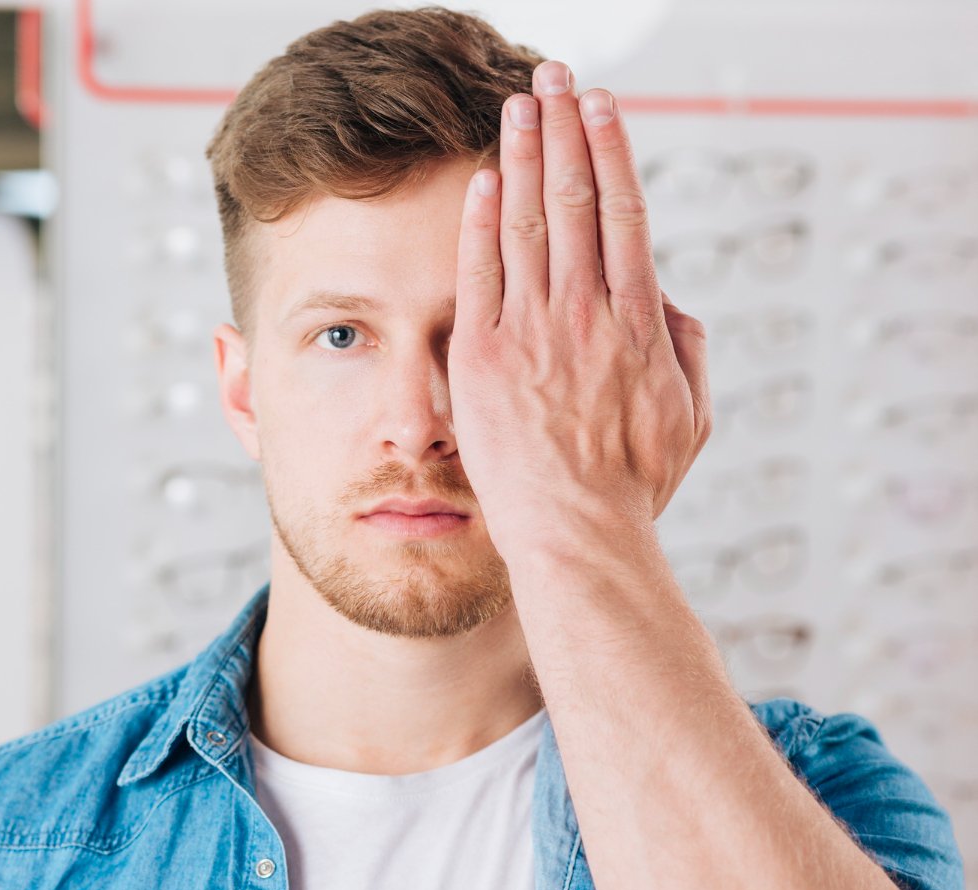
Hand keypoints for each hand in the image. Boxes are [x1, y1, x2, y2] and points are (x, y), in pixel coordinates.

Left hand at [449, 59, 712, 559]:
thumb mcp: (691, 415)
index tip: (600, 108)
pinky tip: (478, 178)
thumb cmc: (634, 484)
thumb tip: (671, 302)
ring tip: (516, 104)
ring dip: (519, 155)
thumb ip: (687, 348)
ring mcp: (532, 330)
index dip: (609, 151)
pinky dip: (479, 221)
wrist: (578, 533)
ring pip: (524, 222)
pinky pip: (478, 273)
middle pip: (573, 198)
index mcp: (640, 319)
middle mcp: (586, 311)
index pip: (623, 211)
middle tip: (555, 76)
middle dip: (563, 130)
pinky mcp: (481, 356)